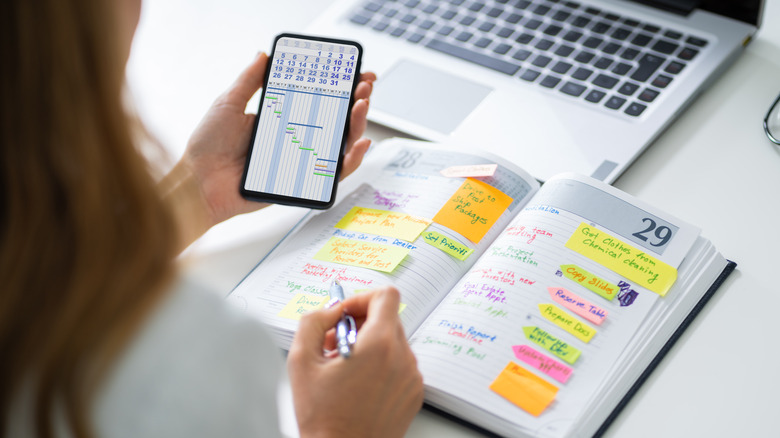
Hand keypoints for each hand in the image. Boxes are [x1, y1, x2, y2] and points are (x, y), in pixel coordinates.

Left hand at [168, 52, 376, 232]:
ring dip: (357, 124)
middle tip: (364, 86)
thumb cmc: (207, 148)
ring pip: (340, 145)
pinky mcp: (301, 183)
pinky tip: (359, 144)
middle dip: (356, 102)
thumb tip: (263, 55)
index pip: (318, 101)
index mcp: (280, 120)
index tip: (354, 73)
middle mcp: (294, 140)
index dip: (339, 88)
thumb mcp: (228, 104)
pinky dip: (351, 160)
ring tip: (362, 106)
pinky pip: (333, 174)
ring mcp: (300, 161)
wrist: (198, 183)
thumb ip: (248, 80)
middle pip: (336, 121)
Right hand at [287, 287, 423, 437]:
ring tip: (344, 367)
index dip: (361, 298)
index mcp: (379, 345)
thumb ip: (313, 322)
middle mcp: (402, 358)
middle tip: (335, 343)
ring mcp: (412, 377)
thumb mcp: (302, 361)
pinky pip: (400, 364)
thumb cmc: (323, 418)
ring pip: (394, 341)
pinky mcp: (413, 393)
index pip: (385, 296)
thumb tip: (329, 310)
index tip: (344, 314)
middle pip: (388, 317)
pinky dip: (381, 365)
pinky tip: (357, 383)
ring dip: (369, 344)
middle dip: (360, 323)